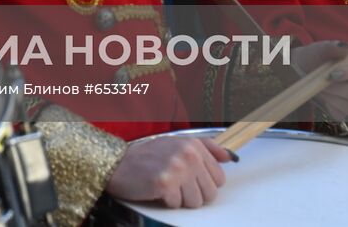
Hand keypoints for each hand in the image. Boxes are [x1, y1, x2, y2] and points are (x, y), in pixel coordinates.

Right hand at [105, 137, 231, 207]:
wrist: (118, 164)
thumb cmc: (147, 156)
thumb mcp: (177, 143)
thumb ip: (205, 147)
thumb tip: (230, 156)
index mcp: (193, 145)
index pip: (219, 178)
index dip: (204, 183)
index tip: (190, 179)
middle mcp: (188, 154)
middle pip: (210, 193)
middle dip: (194, 194)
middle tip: (176, 184)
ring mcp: (177, 168)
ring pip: (195, 202)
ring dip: (180, 199)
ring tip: (167, 186)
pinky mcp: (165, 183)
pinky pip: (177, 204)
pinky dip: (167, 201)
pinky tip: (156, 189)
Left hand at [290, 41, 347, 120]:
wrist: (302, 70)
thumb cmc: (316, 58)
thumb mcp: (320, 49)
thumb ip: (332, 47)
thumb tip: (345, 47)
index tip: (332, 72)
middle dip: (336, 87)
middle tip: (322, 80)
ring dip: (331, 96)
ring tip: (320, 87)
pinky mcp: (345, 112)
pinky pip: (340, 114)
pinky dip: (329, 106)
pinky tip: (323, 96)